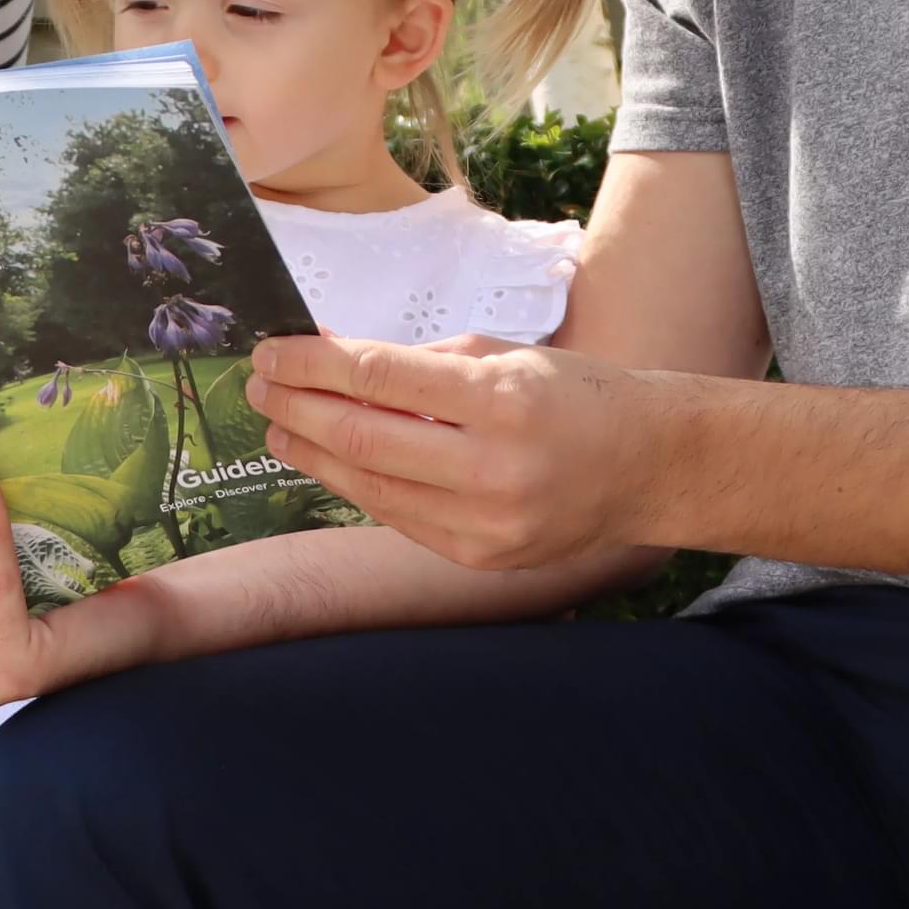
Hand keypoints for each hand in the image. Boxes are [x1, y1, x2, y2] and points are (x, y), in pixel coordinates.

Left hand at [246, 333, 665, 571]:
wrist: (648, 466)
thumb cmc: (575, 395)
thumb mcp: (506, 355)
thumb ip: (424, 364)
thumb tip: (337, 360)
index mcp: (501, 399)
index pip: (380, 377)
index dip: (313, 363)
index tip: (272, 351)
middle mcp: (492, 467)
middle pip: (362, 436)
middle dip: (298, 407)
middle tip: (259, 385)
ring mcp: (486, 522)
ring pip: (370, 486)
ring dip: (313, 453)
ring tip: (280, 426)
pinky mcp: (481, 558)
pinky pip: (399, 518)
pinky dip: (358, 486)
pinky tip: (331, 461)